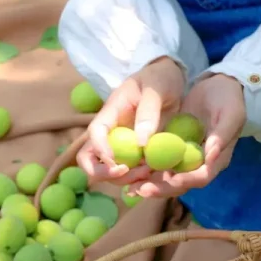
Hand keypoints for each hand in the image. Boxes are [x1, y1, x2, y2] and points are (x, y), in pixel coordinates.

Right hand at [77, 56, 186, 182]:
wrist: (171, 82)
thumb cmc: (159, 79)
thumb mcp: (156, 88)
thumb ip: (148, 112)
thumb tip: (140, 142)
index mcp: (111, 113)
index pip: (95, 133)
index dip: (100, 150)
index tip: (117, 162)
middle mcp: (112, 132)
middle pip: (89, 159)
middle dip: (104, 172)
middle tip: (128, 172)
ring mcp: (122, 145)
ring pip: (109, 171)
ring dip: (125, 179)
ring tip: (149, 172)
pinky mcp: (136, 155)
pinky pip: (130, 174)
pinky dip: (138, 181)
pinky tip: (153, 177)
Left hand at [127, 72, 246, 199]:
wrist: (220, 87)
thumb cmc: (229, 100)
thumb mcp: (230, 114)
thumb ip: (222, 135)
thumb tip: (210, 155)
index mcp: (217, 159)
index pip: (202, 177)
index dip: (187, 180)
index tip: (171, 179)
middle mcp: (201, 164)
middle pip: (182, 183)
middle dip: (162, 188)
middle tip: (142, 190)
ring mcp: (186, 157)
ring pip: (168, 176)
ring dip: (151, 183)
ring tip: (131, 187)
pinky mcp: (174, 149)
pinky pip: (160, 162)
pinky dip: (147, 168)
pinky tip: (131, 170)